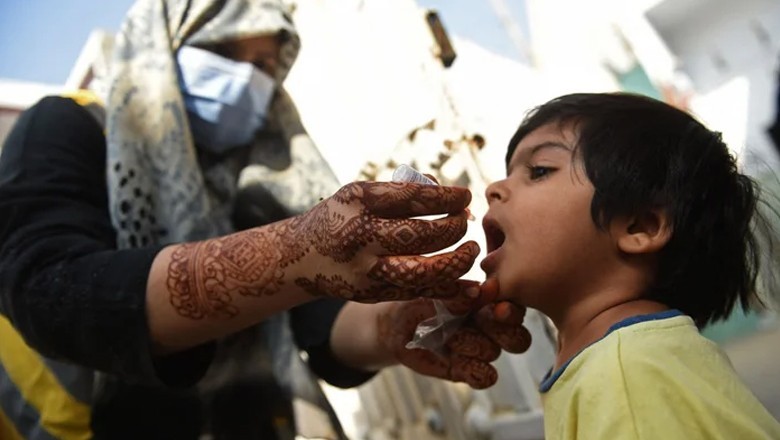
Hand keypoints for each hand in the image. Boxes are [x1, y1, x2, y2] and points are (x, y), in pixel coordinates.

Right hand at [278, 181, 478, 301]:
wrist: (302, 257)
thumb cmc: (341, 216)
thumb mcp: (359, 193)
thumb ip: (401, 190)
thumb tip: (448, 193)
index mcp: (358, 203)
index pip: (412, 197)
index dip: (445, 198)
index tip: (465, 197)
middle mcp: (361, 237)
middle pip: (418, 235)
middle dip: (452, 228)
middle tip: (465, 222)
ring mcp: (367, 269)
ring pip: (420, 272)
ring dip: (454, 262)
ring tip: (471, 250)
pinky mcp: (373, 294)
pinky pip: (418, 292)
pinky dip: (446, 286)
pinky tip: (465, 277)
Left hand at [375, 279, 531, 388]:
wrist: (396, 327)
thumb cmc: (417, 301)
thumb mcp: (432, 293)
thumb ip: (456, 293)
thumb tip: (478, 291)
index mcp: (488, 301)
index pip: (514, 307)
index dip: (510, 311)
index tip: (498, 308)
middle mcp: (490, 326)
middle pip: (518, 337)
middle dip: (502, 332)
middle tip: (479, 322)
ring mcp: (480, 349)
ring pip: (494, 352)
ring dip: (472, 345)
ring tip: (449, 337)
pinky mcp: (468, 370)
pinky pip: (486, 377)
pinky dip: (477, 372)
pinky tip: (458, 362)